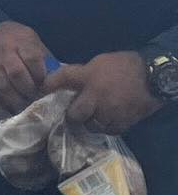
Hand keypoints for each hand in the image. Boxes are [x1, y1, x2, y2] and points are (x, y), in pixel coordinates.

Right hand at [0, 20, 52, 115]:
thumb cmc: (16, 41)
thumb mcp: (31, 41)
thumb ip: (44, 58)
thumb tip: (57, 81)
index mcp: (19, 41)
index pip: (32, 58)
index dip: (41, 75)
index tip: (47, 85)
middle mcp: (2, 53)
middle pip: (17, 74)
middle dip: (30, 90)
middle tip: (38, 100)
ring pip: (4, 88)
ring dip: (18, 102)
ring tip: (28, 109)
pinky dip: (2, 109)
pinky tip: (12, 114)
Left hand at [44, 52, 160, 135]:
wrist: (153, 76)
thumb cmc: (124, 66)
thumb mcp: (99, 63)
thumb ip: (82, 74)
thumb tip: (66, 84)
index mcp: (88, 77)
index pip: (62, 78)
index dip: (48, 86)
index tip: (41, 91)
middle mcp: (95, 96)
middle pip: (73, 115)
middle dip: (72, 116)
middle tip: (73, 114)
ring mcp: (108, 111)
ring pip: (90, 126)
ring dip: (89, 123)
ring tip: (92, 118)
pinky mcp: (122, 122)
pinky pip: (107, 131)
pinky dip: (105, 128)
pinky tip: (107, 120)